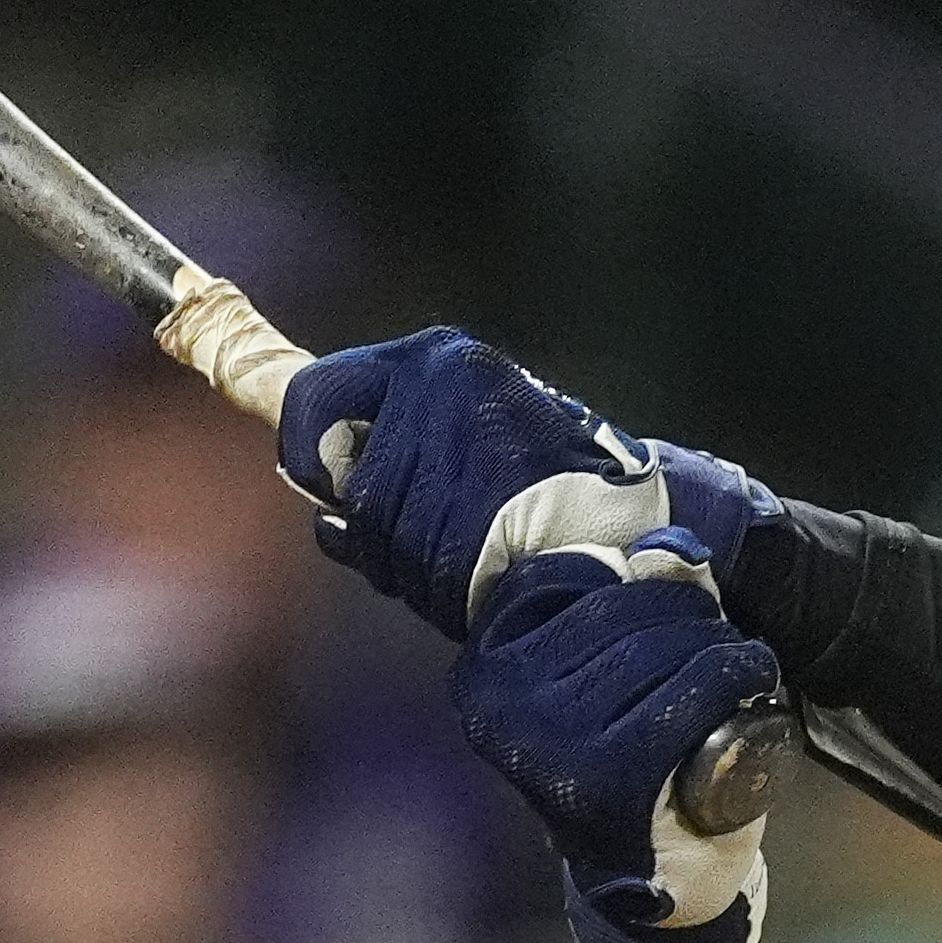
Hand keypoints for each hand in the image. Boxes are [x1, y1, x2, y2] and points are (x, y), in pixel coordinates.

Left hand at [274, 325, 772, 630]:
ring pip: (378, 526)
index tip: (330, 483)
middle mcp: (441, 381)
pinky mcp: (482, 490)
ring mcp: (461, 434)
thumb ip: (392, 467)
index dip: (309, 452)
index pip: (313, 398)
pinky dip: (435, 583)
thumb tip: (319, 517)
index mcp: (435, 359)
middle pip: (348, 481)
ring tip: (480, 554)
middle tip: (446, 536)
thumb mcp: (466, 451)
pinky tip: (483, 571)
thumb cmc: (550, 494)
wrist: (632, 524)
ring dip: (412, 563)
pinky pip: (414, 557)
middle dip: (378, 528)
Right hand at [461, 548, 781, 942]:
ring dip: (716, 642)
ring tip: (741, 659)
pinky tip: (752, 677)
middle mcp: (503, 708)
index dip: (632, 578)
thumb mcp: (594, 685)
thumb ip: (609, 615)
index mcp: (485, 674)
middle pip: (616, 609)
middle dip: (684, 610)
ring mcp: (550, 745)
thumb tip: (668, 551)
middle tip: (719, 633)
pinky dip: (733, 675)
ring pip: (656, 646)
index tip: (670, 596)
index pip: (562, 579)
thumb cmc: (627, 769)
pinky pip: (687, 694)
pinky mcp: (607, 779)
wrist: (651, 883)